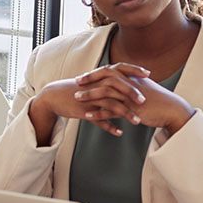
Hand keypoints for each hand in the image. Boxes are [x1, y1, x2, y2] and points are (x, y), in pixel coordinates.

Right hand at [29, 63, 152, 142]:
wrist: (54, 96)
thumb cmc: (76, 89)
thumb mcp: (92, 82)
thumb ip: (108, 81)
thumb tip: (125, 80)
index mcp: (99, 76)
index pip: (119, 68)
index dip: (134, 70)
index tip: (148, 74)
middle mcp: (96, 85)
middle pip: (117, 86)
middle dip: (132, 93)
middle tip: (144, 101)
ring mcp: (90, 99)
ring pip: (110, 105)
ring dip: (125, 113)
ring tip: (137, 122)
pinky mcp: (84, 111)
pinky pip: (98, 119)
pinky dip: (109, 126)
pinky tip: (119, 133)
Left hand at [73, 63, 194, 134]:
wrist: (171, 110)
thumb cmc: (158, 100)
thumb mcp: (144, 87)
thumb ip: (132, 83)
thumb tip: (121, 82)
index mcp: (131, 77)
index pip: (110, 70)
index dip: (95, 73)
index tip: (83, 76)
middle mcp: (129, 84)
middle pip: (105, 78)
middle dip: (89, 80)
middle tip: (76, 83)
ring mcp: (130, 97)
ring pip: (106, 93)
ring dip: (90, 95)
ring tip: (77, 98)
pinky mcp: (131, 110)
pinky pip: (112, 111)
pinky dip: (99, 113)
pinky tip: (88, 116)